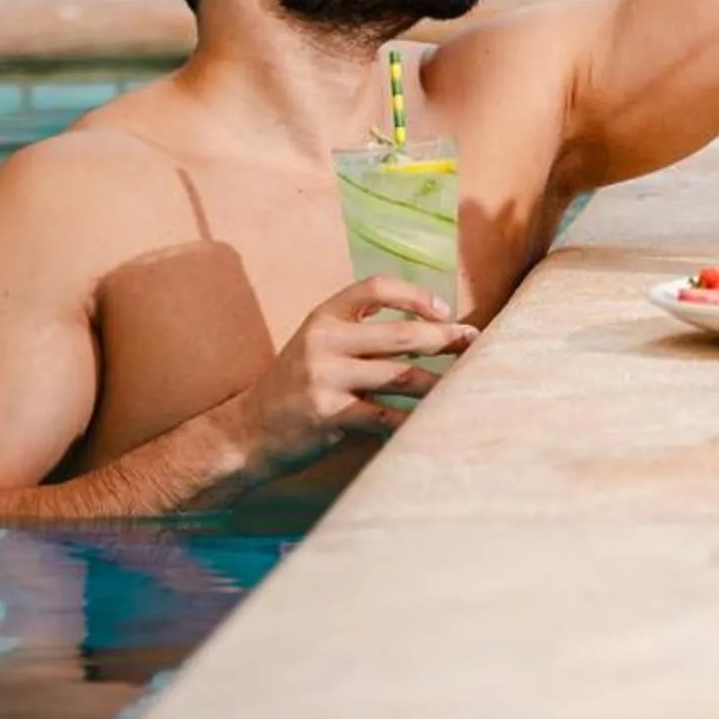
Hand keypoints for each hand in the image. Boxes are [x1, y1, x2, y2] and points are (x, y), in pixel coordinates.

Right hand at [221, 277, 476, 479]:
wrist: (247, 431)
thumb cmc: (297, 384)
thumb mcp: (319, 343)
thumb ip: (361, 330)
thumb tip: (431, 323)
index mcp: (324, 315)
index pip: (376, 287)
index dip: (415, 295)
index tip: (443, 310)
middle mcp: (323, 341)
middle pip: (398, 334)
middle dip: (443, 339)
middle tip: (472, 342)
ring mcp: (325, 378)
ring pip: (399, 376)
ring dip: (437, 382)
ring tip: (463, 385)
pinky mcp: (328, 414)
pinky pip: (383, 415)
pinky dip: (411, 419)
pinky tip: (431, 421)